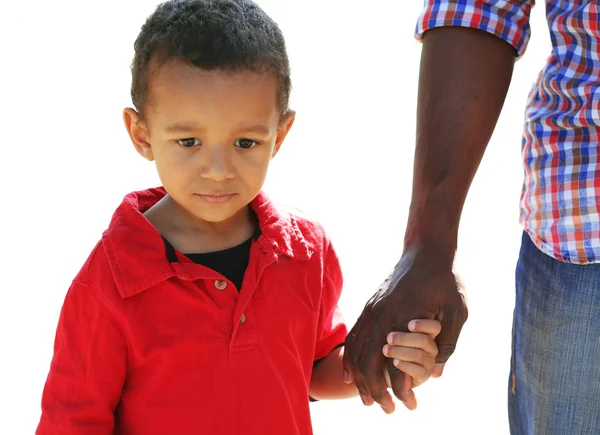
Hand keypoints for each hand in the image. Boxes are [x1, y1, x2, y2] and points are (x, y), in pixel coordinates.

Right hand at [343, 247, 467, 413]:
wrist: (427, 248)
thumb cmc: (446, 278)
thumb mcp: (458, 309)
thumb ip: (448, 342)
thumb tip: (436, 374)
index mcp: (404, 318)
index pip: (396, 365)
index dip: (402, 390)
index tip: (410, 406)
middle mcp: (382, 315)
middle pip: (369, 363)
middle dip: (375, 391)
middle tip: (388, 410)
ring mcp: (373, 309)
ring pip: (356, 351)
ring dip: (360, 379)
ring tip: (367, 400)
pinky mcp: (370, 305)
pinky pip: (353, 336)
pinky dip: (350, 358)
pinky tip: (350, 374)